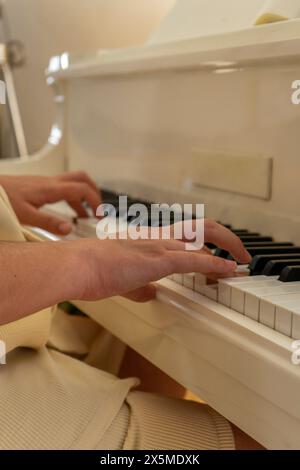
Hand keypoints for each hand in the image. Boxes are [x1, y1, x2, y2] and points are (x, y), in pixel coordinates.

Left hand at [0, 172, 100, 234]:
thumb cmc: (4, 199)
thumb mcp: (26, 216)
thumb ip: (48, 223)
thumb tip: (68, 229)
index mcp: (51, 189)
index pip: (82, 189)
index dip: (96, 202)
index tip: (100, 216)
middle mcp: (51, 183)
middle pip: (83, 178)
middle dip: (95, 193)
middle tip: (99, 210)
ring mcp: (46, 183)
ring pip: (74, 183)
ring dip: (84, 197)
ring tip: (88, 216)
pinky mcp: (41, 187)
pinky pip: (64, 189)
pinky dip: (73, 200)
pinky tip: (69, 214)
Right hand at [72, 219, 250, 302]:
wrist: (79, 265)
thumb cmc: (93, 269)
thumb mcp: (122, 278)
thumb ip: (140, 286)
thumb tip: (151, 293)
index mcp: (150, 240)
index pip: (187, 234)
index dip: (208, 243)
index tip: (220, 255)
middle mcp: (159, 238)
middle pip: (203, 227)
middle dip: (227, 238)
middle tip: (240, 253)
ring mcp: (159, 247)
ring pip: (203, 242)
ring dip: (226, 252)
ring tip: (240, 264)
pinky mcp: (158, 261)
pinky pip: (194, 261)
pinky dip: (216, 266)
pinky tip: (228, 271)